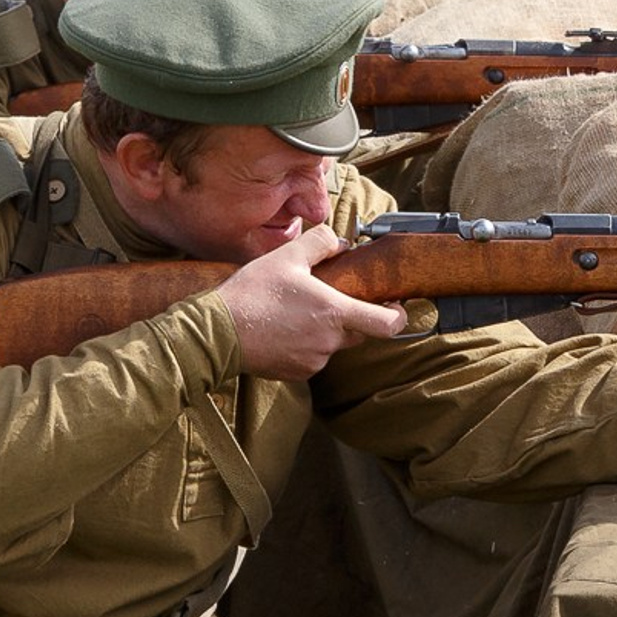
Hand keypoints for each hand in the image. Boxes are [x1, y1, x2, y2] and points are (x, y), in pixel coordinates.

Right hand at [216, 225, 407, 379]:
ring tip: (295, 312)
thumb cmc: (252, 293)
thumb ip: (321, 242)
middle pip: (360, 332)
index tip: (393, 306)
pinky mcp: (297, 373)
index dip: (398, 316)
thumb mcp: (287, 256)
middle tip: (328, 298)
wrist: (218, 332)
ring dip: (324, 330)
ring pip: (333, 344)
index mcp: (334, 313)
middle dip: (352, 316)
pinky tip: (283, 329)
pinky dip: (305, 344)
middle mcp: (329, 342)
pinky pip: (312, 357)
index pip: (388, 325)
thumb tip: (341, 242)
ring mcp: (314, 361)